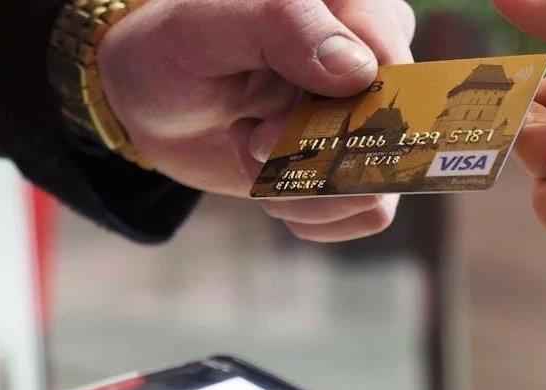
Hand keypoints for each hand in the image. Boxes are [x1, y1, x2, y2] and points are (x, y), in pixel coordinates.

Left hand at [97, 0, 414, 241]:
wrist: (153, 106)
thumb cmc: (174, 52)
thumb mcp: (204, 29)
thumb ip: (280, 27)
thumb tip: (357, 72)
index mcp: (354, 5)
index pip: (392, 67)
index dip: (338, 115)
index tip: (264, 128)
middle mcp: (375, 58)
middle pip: (390, 134)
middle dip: (310, 155)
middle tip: (250, 140)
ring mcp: (368, 117)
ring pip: (380, 184)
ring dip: (306, 191)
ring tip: (255, 157)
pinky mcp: (355, 164)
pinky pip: (368, 213)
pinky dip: (312, 213)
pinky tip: (272, 185)